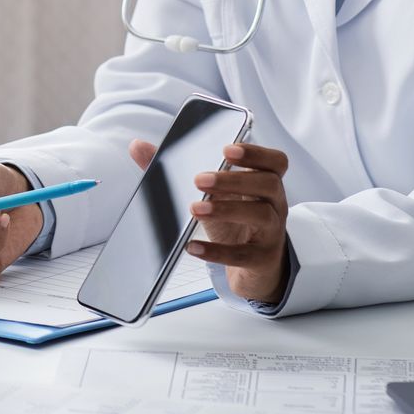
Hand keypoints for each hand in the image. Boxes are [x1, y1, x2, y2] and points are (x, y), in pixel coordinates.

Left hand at [130, 138, 290, 303]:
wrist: (254, 266)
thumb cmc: (234, 221)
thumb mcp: (212, 194)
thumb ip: (177, 168)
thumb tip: (138, 147)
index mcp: (264, 182)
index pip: (275, 161)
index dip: (255, 153)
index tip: (227, 149)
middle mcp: (275, 204)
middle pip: (268, 184)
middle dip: (234, 179)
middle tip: (200, 180)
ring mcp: (272, 232)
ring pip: (261, 215)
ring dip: (227, 209)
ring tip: (195, 209)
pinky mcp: (262, 259)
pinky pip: (243, 255)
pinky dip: (217, 251)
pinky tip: (192, 246)